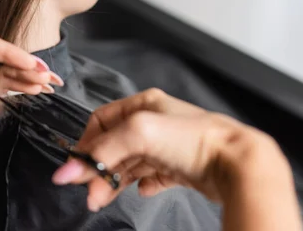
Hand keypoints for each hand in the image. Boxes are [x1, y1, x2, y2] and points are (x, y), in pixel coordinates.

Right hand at [52, 89, 287, 210]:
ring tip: (104, 199)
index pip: (101, 122)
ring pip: (131, 164)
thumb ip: (101, 151)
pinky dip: (143, 186)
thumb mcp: (139, 133)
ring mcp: (167, 146)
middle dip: (99, 169)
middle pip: (114, 146)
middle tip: (89, 192)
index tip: (76, 168)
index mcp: (143, 106)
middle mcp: (154, 123)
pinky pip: (153, 177)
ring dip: (114, 182)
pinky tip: (143, 192)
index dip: (87, 144)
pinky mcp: (180, 168)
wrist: (237, 163)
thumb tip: (68, 169)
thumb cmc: (195, 139)